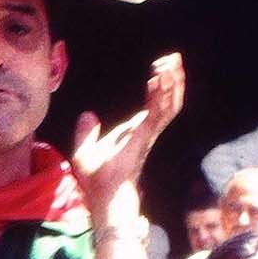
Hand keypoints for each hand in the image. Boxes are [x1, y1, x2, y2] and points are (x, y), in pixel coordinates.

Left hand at [70, 52, 185, 224]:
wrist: (104, 201)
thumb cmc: (97, 183)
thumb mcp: (84, 152)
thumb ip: (87, 132)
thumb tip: (88, 114)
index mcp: (137, 134)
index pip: (155, 105)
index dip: (160, 87)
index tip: (158, 67)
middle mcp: (146, 133)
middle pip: (168, 101)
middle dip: (172, 79)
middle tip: (173, 57)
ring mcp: (147, 137)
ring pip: (168, 105)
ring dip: (171, 83)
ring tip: (171, 63)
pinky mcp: (143, 140)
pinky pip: (156, 113)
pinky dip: (159, 95)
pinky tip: (158, 79)